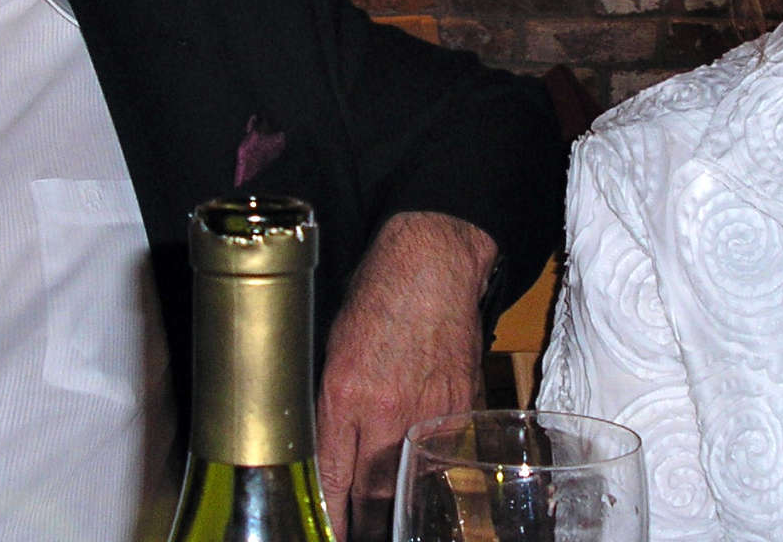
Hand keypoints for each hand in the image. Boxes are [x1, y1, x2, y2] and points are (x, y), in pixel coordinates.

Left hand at [317, 212, 495, 541]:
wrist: (431, 268)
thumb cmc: (377, 300)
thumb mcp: (332, 354)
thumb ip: (328, 408)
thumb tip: (323, 454)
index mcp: (345, 395)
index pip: (333, 481)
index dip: (332, 520)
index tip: (328, 534)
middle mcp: (387, 411)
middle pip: (375, 496)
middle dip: (365, 524)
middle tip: (358, 532)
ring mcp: (429, 413)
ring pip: (410, 484)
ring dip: (396, 508)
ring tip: (387, 522)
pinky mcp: (460, 410)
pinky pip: (442, 458)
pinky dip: (429, 475)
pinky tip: (422, 485)